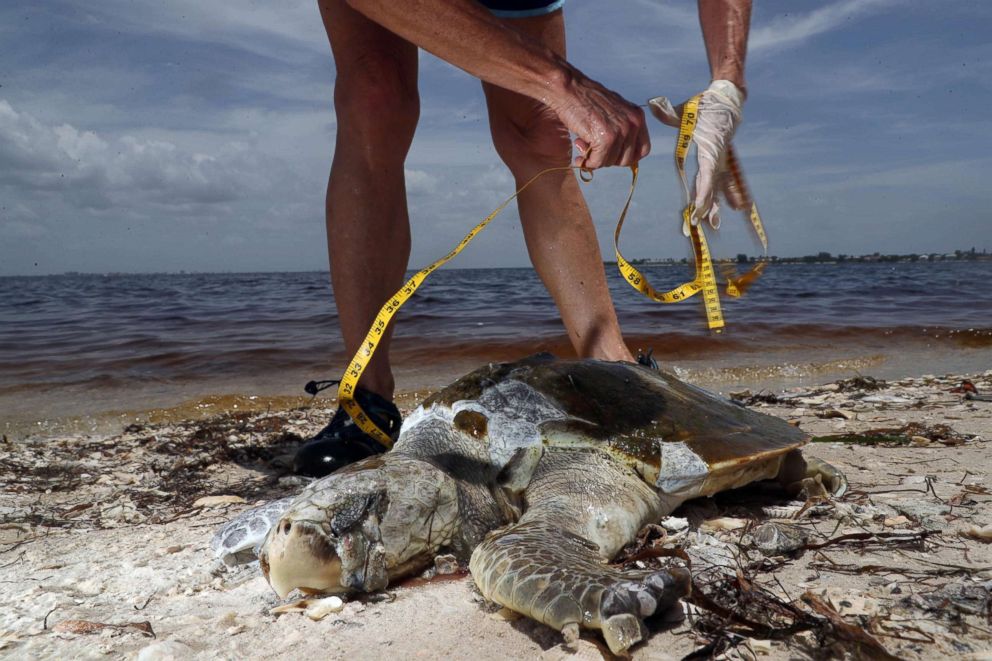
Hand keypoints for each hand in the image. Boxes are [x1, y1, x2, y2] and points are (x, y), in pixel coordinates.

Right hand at [548, 67, 649, 169]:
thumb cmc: (586, 99)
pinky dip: (586, 161)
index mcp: (637, 116)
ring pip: (610, 162)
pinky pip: (597, 162)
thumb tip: (619, 153)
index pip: (643, 150)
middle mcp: (632, 124)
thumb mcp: (613, 111)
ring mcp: (620, 132)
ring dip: (594, 158)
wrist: (569, 89)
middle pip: (626, 160)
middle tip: (594, 149)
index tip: (613, 155)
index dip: (627, 157)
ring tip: (583, 143)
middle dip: (608, 159)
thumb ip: (621, 129)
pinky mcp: (605, 139)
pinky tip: (578, 150)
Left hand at [648, 80, 744, 228]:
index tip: (698, 206)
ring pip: (719, 186)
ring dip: (716, 206)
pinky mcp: (723, 158)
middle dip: (705, 207)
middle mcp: (718, 156)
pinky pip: (725, 180)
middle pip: (712, 186)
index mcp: (709, 147)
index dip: (703, 191)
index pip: (707, 174)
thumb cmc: (704, 104)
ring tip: (714, 225)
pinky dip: (732, 194)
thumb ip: (667, 110)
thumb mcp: (685, 108)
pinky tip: (738, 207)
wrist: (726, 97)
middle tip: (696, 224)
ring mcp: (722, 158)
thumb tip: (652, 104)